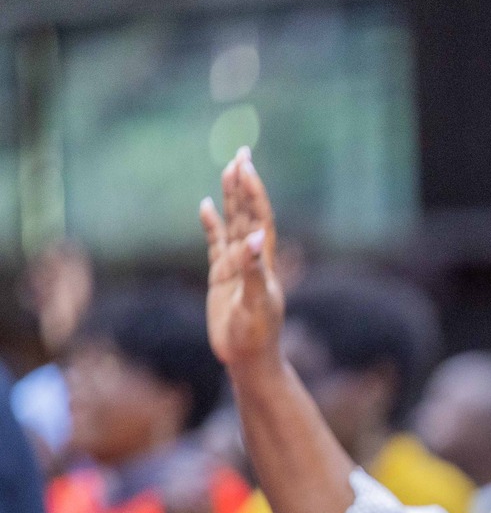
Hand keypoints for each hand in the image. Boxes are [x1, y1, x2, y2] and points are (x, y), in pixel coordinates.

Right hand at [199, 150, 284, 375]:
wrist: (248, 359)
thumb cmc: (257, 335)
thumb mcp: (255, 304)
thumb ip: (253, 271)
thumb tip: (252, 240)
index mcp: (263, 261)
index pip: (259, 219)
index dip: (254, 193)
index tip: (247, 167)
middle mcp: (251, 258)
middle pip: (247, 213)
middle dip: (244, 185)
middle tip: (242, 154)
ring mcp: (235, 265)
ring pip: (231, 224)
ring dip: (230, 198)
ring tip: (228, 169)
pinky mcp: (221, 276)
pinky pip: (214, 243)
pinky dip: (211, 224)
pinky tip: (205, 206)